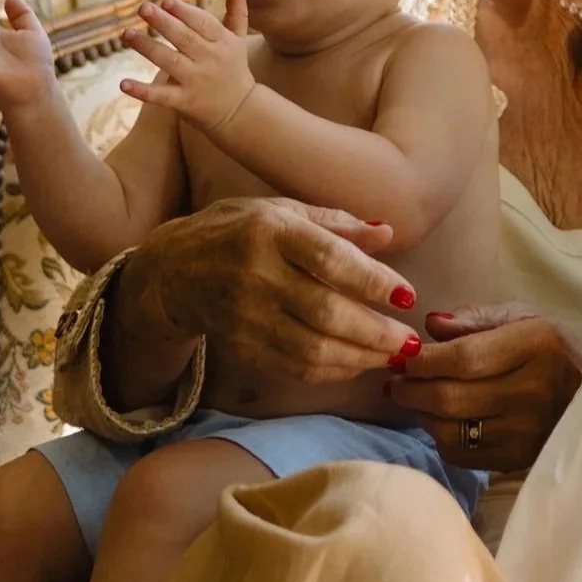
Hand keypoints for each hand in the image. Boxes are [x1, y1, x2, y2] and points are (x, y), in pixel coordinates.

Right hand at [115, 198, 420, 399]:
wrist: (172, 270)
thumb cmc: (238, 231)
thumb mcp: (282, 210)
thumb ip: (337, 224)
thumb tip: (389, 233)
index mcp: (271, 230)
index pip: (330, 260)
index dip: (373, 281)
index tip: (407, 296)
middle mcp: (256, 273)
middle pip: (325, 312)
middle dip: (375, 332)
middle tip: (409, 342)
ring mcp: (246, 314)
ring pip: (312, 348)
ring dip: (359, 358)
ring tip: (391, 357)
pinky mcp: (242, 345)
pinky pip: (295, 366)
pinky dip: (333, 370)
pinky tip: (357, 364)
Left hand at [120, 0, 256, 137]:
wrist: (240, 112)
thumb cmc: (234, 69)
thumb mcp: (238, 41)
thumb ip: (237, 13)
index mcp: (221, 42)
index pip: (203, 23)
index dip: (185, 12)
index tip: (166, 1)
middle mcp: (209, 60)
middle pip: (184, 39)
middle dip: (163, 23)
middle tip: (143, 8)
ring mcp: (196, 81)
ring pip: (169, 62)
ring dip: (147, 47)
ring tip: (126, 34)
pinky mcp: (184, 101)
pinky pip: (161, 96)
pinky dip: (142, 91)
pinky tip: (123, 84)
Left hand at [383, 304, 581, 478]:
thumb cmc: (547, 352)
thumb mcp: (520, 320)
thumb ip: (474, 319)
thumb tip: (431, 324)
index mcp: (534, 346)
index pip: (463, 358)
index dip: (423, 361)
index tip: (403, 357)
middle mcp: (532, 391)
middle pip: (450, 398)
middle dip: (410, 390)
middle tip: (396, 382)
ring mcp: (526, 432)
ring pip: (449, 431)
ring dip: (421, 415)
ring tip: (415, 400)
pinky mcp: (516, 459)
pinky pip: (459, 454)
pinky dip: (439, 437)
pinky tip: (441, 421)